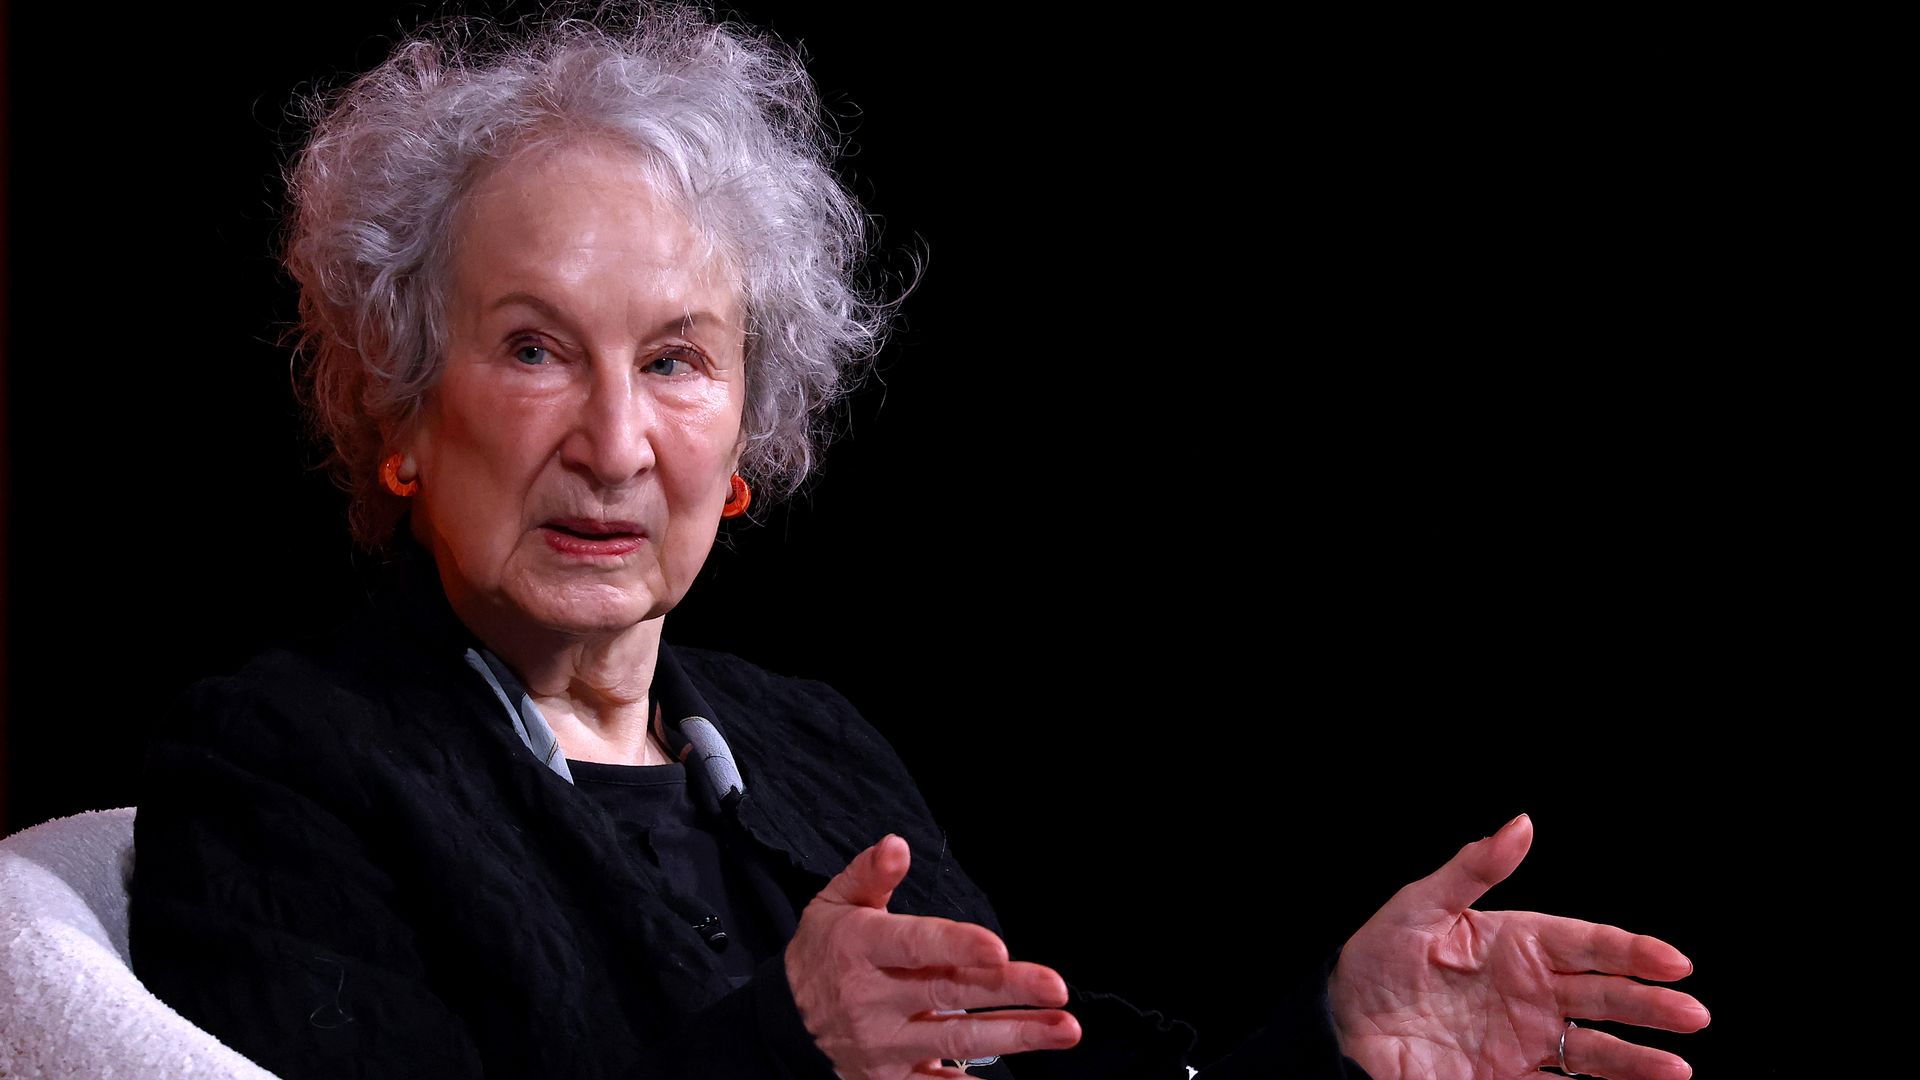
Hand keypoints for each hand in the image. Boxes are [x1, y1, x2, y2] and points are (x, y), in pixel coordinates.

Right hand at [785, 835, 1081, 1078]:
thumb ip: (870, 875)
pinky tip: (1018, 1073)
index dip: (957, 947)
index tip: (998, 948)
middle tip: (1056, 988)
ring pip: (957, 1040)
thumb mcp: (834, 904)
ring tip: (1063, 1030)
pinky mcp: (890, 1079)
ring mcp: (884, 1045)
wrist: (783, 1023)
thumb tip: (897, 845)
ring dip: (1015, 1036)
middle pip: (950, 994)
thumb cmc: (822, 953)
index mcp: (862, 949)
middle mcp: (873, 1000)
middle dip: (1008, 991)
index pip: (915, 946)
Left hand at [1327, 815, 1707, 1079]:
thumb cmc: (1375, 960)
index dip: (1632, 951)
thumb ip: (1474, 868)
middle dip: (1651, 1004)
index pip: (1587, 944)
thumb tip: (1521, 824)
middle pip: (1604, 996)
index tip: (1674, 962)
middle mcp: (1530, 989)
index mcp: (1515, 942)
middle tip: (1694, 1014)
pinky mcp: (1508, 1076)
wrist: (1342, 1027)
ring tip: (1678, 1069)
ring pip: (1595, 1047)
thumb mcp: (1419, 907)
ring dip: (1638, 1057)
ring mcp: (1523, 1036)